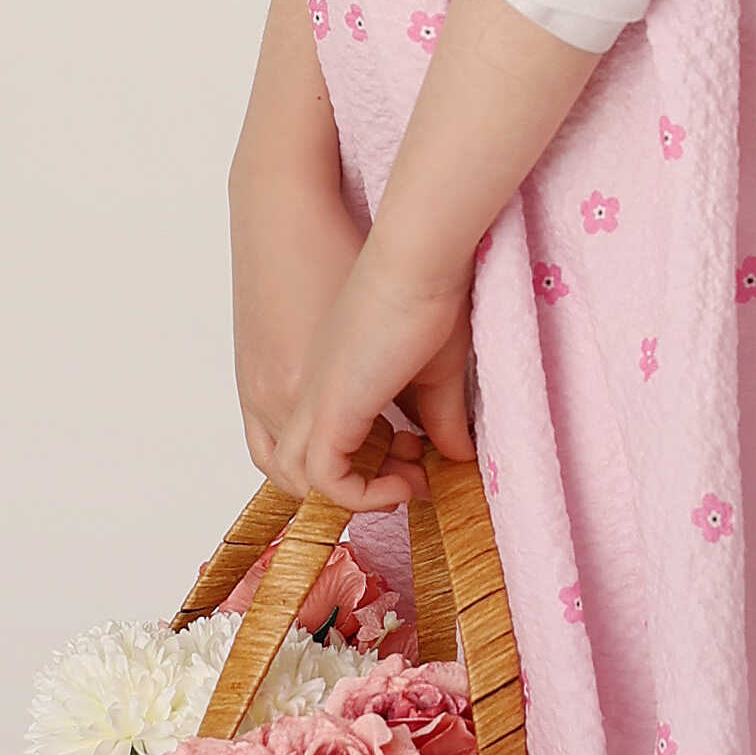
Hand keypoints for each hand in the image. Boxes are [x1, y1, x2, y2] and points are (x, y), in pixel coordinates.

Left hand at [256, 225, 474, 515]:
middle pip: (298, 466)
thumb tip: (457, 455)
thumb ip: (438, 417)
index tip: (421, 462)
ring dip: (355, 496)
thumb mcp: (434, 373)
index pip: (320, 441)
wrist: (416, 258)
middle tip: (414, 479)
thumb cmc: (427, 295)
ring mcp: (315, 399)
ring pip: (299, 478)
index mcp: (327, 377)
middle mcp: (310, 390)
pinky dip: (361, 495)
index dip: (367, 466)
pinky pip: (325, 480)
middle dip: (355, 488)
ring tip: (409, 481)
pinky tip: (406, 479)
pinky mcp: (331, 409)